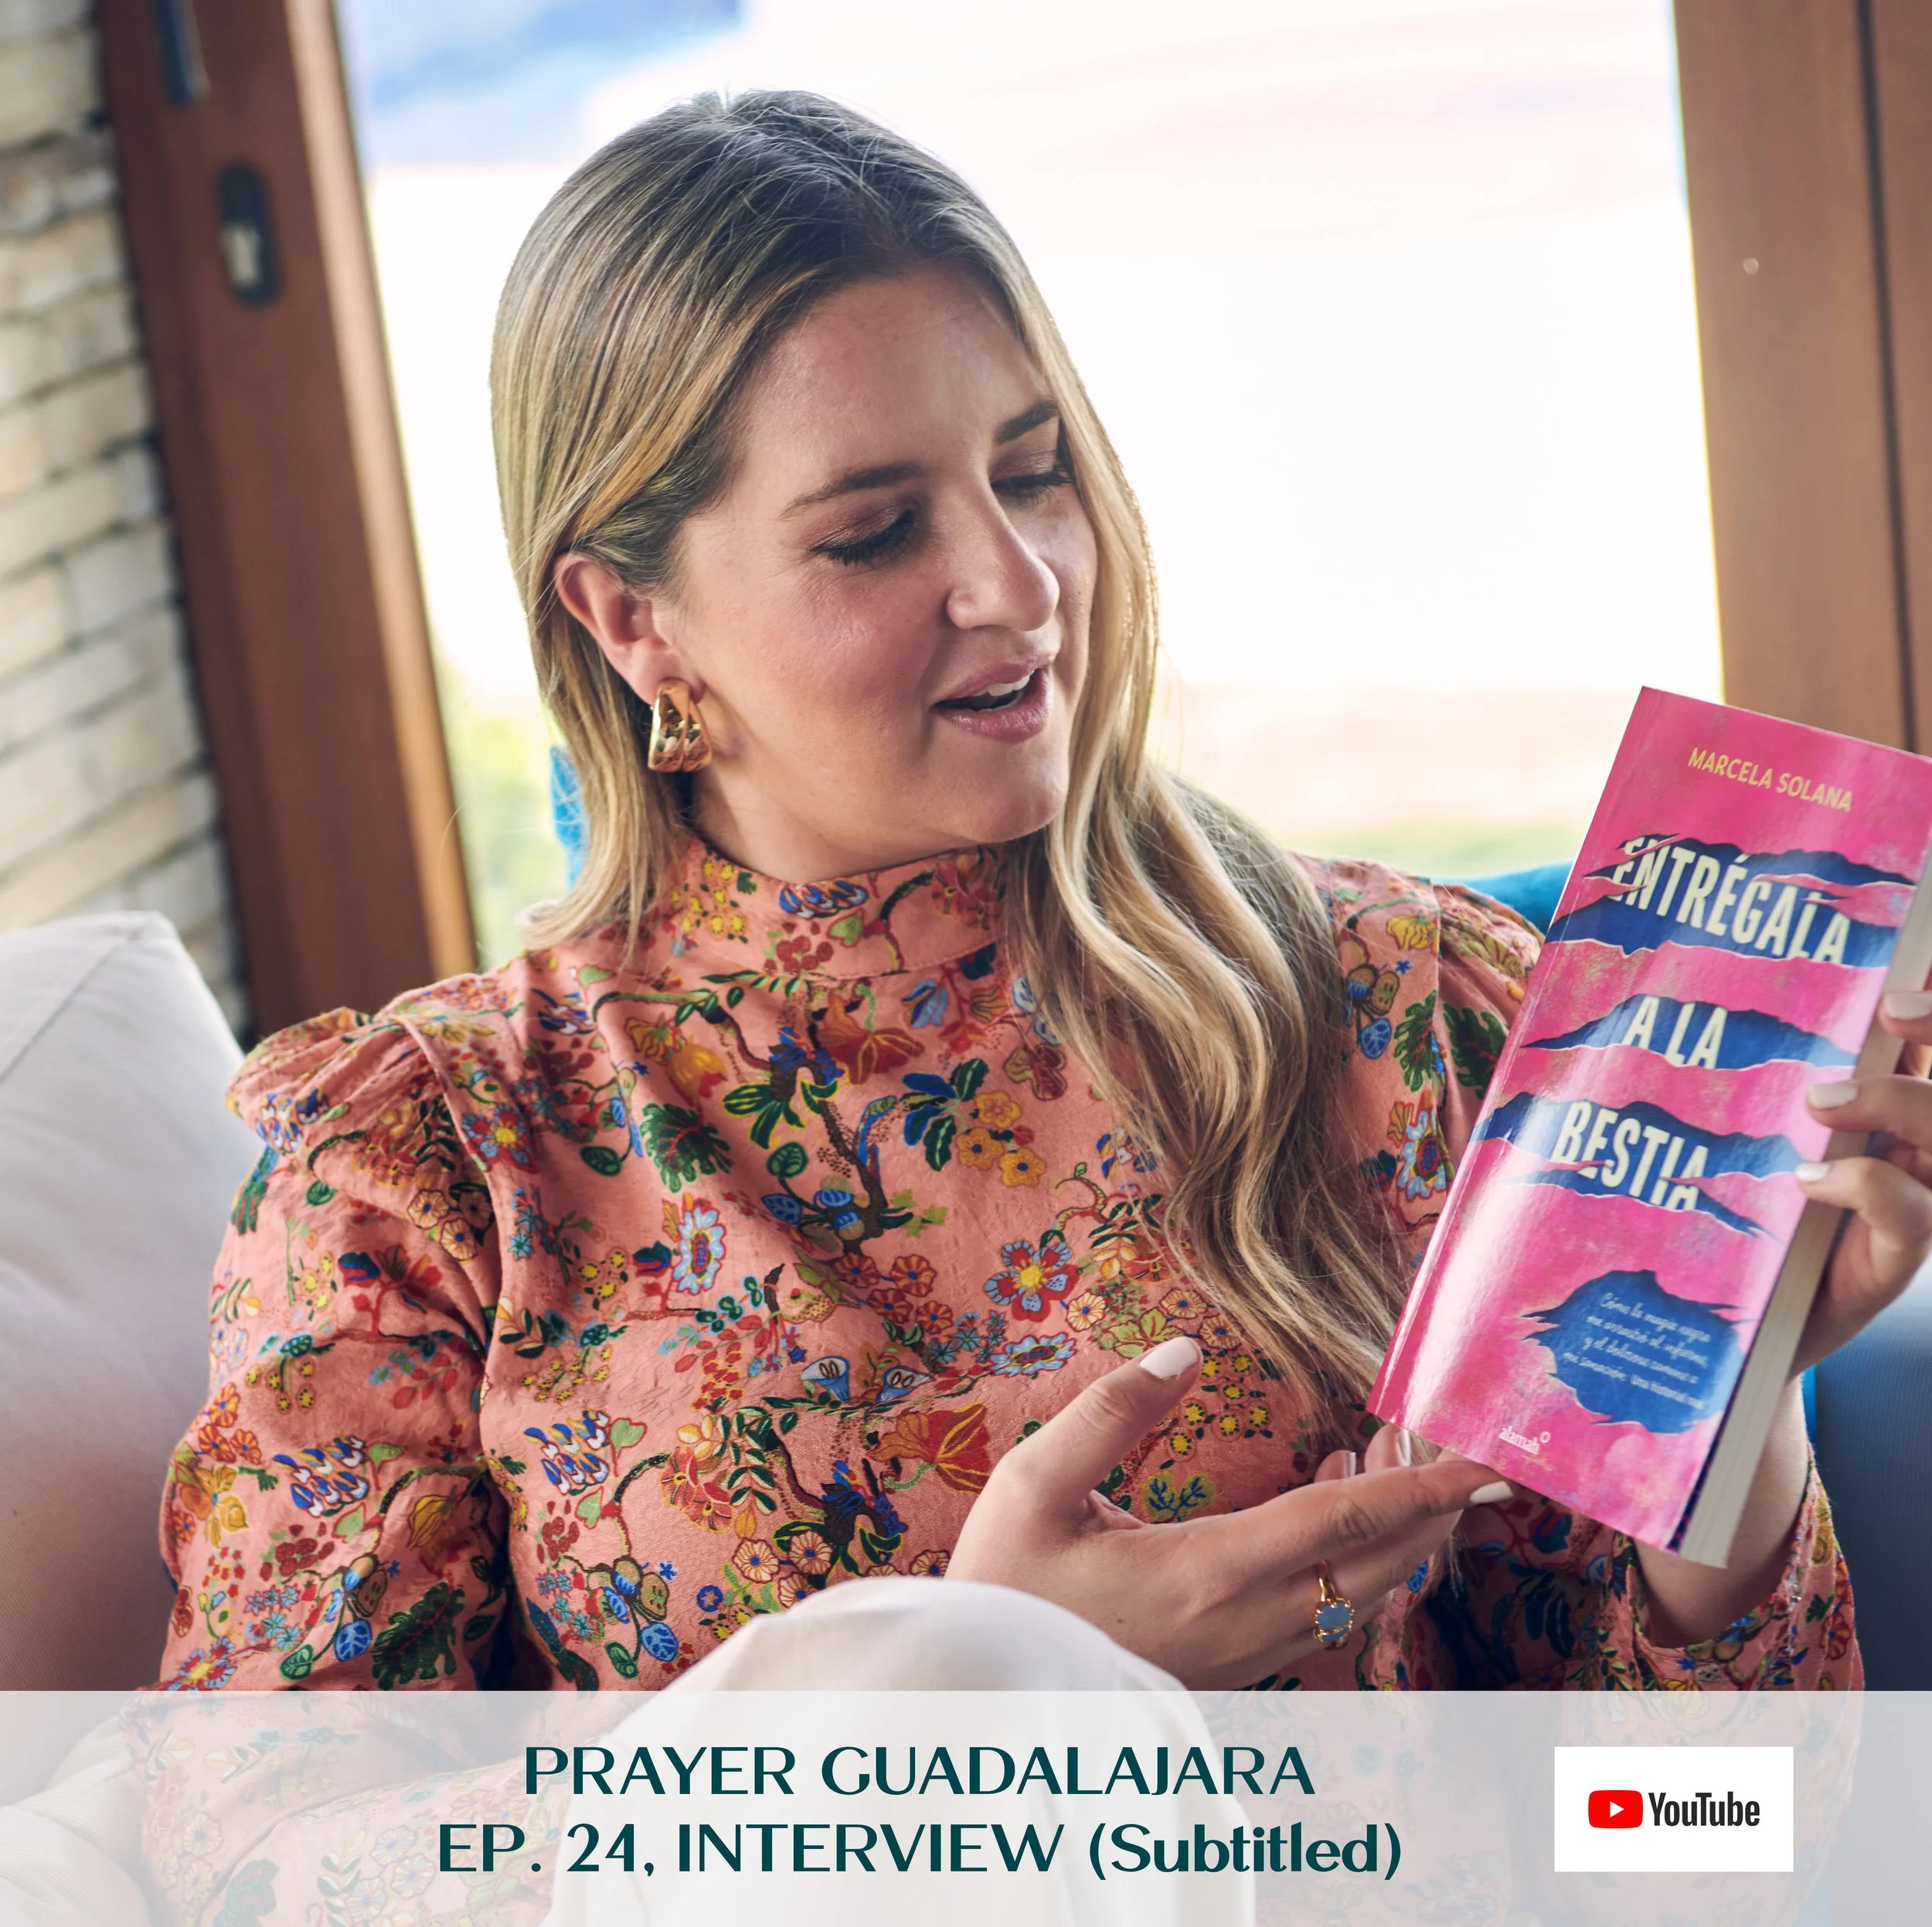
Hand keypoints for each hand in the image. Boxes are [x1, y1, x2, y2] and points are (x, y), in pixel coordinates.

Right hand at [946, 1335, 1509, 1686]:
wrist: (980, 1702)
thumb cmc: (1002, 1593)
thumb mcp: (1034, 1488)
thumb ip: (1112, 1412)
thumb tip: (1182, 1351)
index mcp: (1211, 1571)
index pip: (1347, 1519)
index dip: (1425, 1486)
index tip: (1489, 1462)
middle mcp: (1248, 1620)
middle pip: (1378, 1562)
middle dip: (1432, 1506)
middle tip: (1456, 1448)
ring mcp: (1246, 1652)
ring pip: (1359, 1594)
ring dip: (1395, 1534)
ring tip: (1388, 1461)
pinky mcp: (1233, 1666)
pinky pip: (1327, 1613)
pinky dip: (1355, 1561)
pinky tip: (1327, 1513)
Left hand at [1792, 989, 1931, 1374]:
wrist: (1749, 1321)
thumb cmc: (1761, 1210)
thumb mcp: (1771, 1130)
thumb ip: (1788, 1078)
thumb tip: (1768, 1000)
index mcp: (1905, 1111)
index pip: (1931, 1048)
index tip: (1922, 960)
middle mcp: (1928, 1152)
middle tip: (1891, 1008)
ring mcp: (1925, 1204)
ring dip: (1895, 1101)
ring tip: (1819, 1101)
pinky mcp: (1897, 1259)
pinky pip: (1911, 1212)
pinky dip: (1862, 1184)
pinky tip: (1809, 1180)